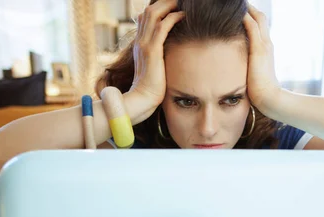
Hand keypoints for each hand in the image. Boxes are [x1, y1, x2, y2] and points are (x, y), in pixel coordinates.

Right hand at [129, 0, 183, 119]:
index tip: (173, 6)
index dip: (159, 7)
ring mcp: (144, 44)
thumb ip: (159, 57)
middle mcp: (140, 40)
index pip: (146, 16)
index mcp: (140, 43)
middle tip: (179, 0)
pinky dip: (172, 18)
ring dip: (169, 5)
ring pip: (154, 14)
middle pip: (150, 10)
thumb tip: (167, 51)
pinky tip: (183, 15)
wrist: (142, 100)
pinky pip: (161, 27)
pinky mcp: (151, 51)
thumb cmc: (152, 88)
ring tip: (182, 3)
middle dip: (165, 2)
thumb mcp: (155, 68)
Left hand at [243, 5, 280, 113]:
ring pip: (258, 18)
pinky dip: (245, 16)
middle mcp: (267, 44)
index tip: (241, 10)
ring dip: (248, 8)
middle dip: (250, 8)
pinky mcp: (259, 49)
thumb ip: (247, 69)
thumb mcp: (252, 75)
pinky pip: (252, 26)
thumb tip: (239, 72)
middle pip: (260, 17)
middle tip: (239, 2)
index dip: (251, 16)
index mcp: (266, 49)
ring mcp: (264, 45)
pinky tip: (237, 10)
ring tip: (237, 2)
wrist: (269, 98)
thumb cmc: (259, 92)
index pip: (260, 26)